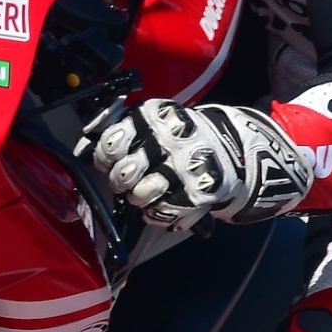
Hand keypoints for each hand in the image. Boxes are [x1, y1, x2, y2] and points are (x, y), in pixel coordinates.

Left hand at [81, 101, 312, 229]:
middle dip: (121, 181)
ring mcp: (186, 168)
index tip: (109, 161)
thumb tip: (90, 149)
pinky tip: (164, 202)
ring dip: (140, 198)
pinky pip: (161, 213)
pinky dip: (158, 213)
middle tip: (129, 179)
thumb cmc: (188, 138)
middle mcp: (170, 141)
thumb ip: (126, 133)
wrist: (241, 149)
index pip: (112, 142)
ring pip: (140, 196)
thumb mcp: (159, 122)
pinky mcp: (199, 193)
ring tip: (149, 191)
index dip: (105, 157)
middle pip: (123, 174)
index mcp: (157, 118)